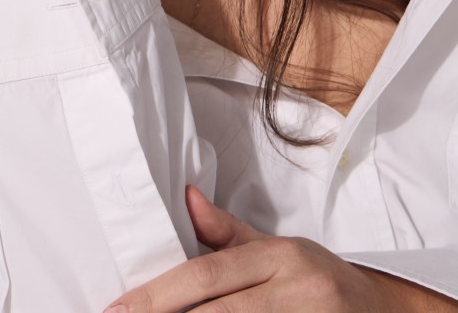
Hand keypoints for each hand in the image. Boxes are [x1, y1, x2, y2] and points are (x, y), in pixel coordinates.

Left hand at [104, 186, 455, 312]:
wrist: (382, 311)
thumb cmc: (321, 280)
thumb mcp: (279, 248)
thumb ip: (228, 234)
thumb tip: (186, 198)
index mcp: (281, 256)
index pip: (208, 275)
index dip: (158, 294)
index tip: (117, 308)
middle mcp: (295, 290)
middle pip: (217, 312)